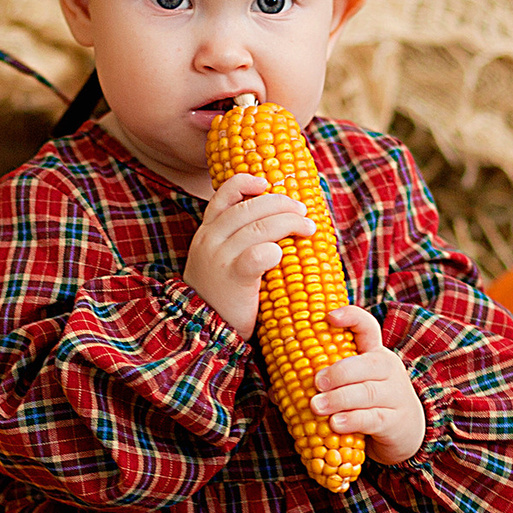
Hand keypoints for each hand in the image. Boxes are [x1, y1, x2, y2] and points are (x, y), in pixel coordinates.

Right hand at [185, 172, 314, 336]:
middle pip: (250, 207)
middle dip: (282, 204)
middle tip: (303, 211)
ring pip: (259, 226)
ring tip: (308, 228)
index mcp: (207, 232)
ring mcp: (219, 258)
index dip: (246, 183)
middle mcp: (209, 240)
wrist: (204, 331)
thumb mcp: (219, 260)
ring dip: (289, 222)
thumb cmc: (222, 295)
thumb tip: (275, 219)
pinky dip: (273, 250)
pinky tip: (282, 253)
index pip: (224, 195)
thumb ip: (236, 240)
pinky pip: (256, 255)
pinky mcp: (233, 278)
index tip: (267, 182)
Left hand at [311, 305, 425, 465]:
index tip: (329, 316)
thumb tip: (274, 392)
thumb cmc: (367, 403)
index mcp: (374, 353)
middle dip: (339, 371)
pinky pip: (372, 418)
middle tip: (316, 381)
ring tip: (316, 406)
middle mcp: (388, 370)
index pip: (367, 327)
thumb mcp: (353, 384)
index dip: (351, 317)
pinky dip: (351, 421)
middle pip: (368, 363)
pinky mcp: (394, 421)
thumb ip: (323, 382)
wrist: (407, 431)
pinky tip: (335, 424)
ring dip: (339, 399)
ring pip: (367, 393)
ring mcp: (394, 395)